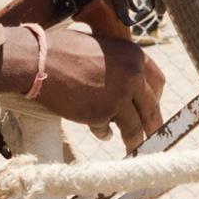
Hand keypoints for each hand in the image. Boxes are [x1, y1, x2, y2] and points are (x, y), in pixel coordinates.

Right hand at [33, 23, 167, 150]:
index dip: (156, 97)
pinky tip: (100, 133)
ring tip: (135, 149)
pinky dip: (103, 132)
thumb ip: (117, 66)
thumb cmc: (63, 50)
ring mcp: (119, 96)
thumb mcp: (100, 49)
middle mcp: (133, 76)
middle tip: (156, 136)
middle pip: (152, 107)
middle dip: (154, 124)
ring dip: (135, 140)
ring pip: (135, 126)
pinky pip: (107, 129)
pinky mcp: (102, 114)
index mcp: (135, 56)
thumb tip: (124, 86)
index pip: (158, 81)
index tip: (151, 107)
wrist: (40, 60)